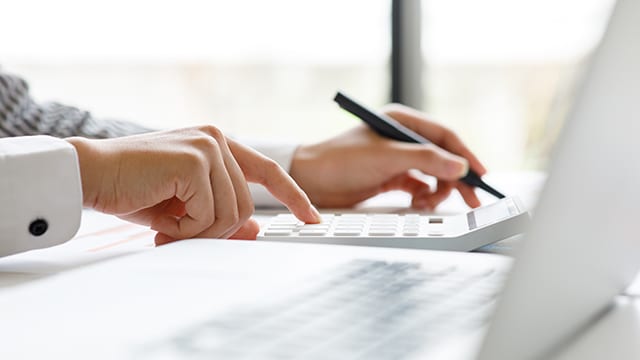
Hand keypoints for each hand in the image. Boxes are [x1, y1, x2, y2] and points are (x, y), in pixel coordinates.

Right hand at [67, 126, 319, 243]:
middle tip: (178, 232)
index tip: (312, 218)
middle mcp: (217, 139)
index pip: (268, 170)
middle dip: (214, 230)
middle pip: (245, 206)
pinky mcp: (195, 160)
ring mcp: (208, 146)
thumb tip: (255, 230)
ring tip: (165, 222)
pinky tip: (160, 215)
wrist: (89, 176)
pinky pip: (207, 215)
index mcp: (218, 144)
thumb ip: (221, 213)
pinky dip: (183, 228)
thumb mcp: (185, 206)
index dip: (294, 196)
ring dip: (196, 231)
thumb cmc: (133, 189)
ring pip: (230, 214)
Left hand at [289, 104, 486, 209]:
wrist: (309, 181)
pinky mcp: (391, 177)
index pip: (444, 135)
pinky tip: (416, 204)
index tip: (478, 174)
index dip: (464, 155)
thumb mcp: (386, 157)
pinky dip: (423, 196)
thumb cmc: (340, 160)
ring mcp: (397, 158)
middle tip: (471, 199)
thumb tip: (460, 167)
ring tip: (426, 203)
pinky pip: (419, 187)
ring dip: (436, 190)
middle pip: (442, 157)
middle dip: (455, 178)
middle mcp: (402, 138)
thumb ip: (425, 160)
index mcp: (401, 121)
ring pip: (432, 174)